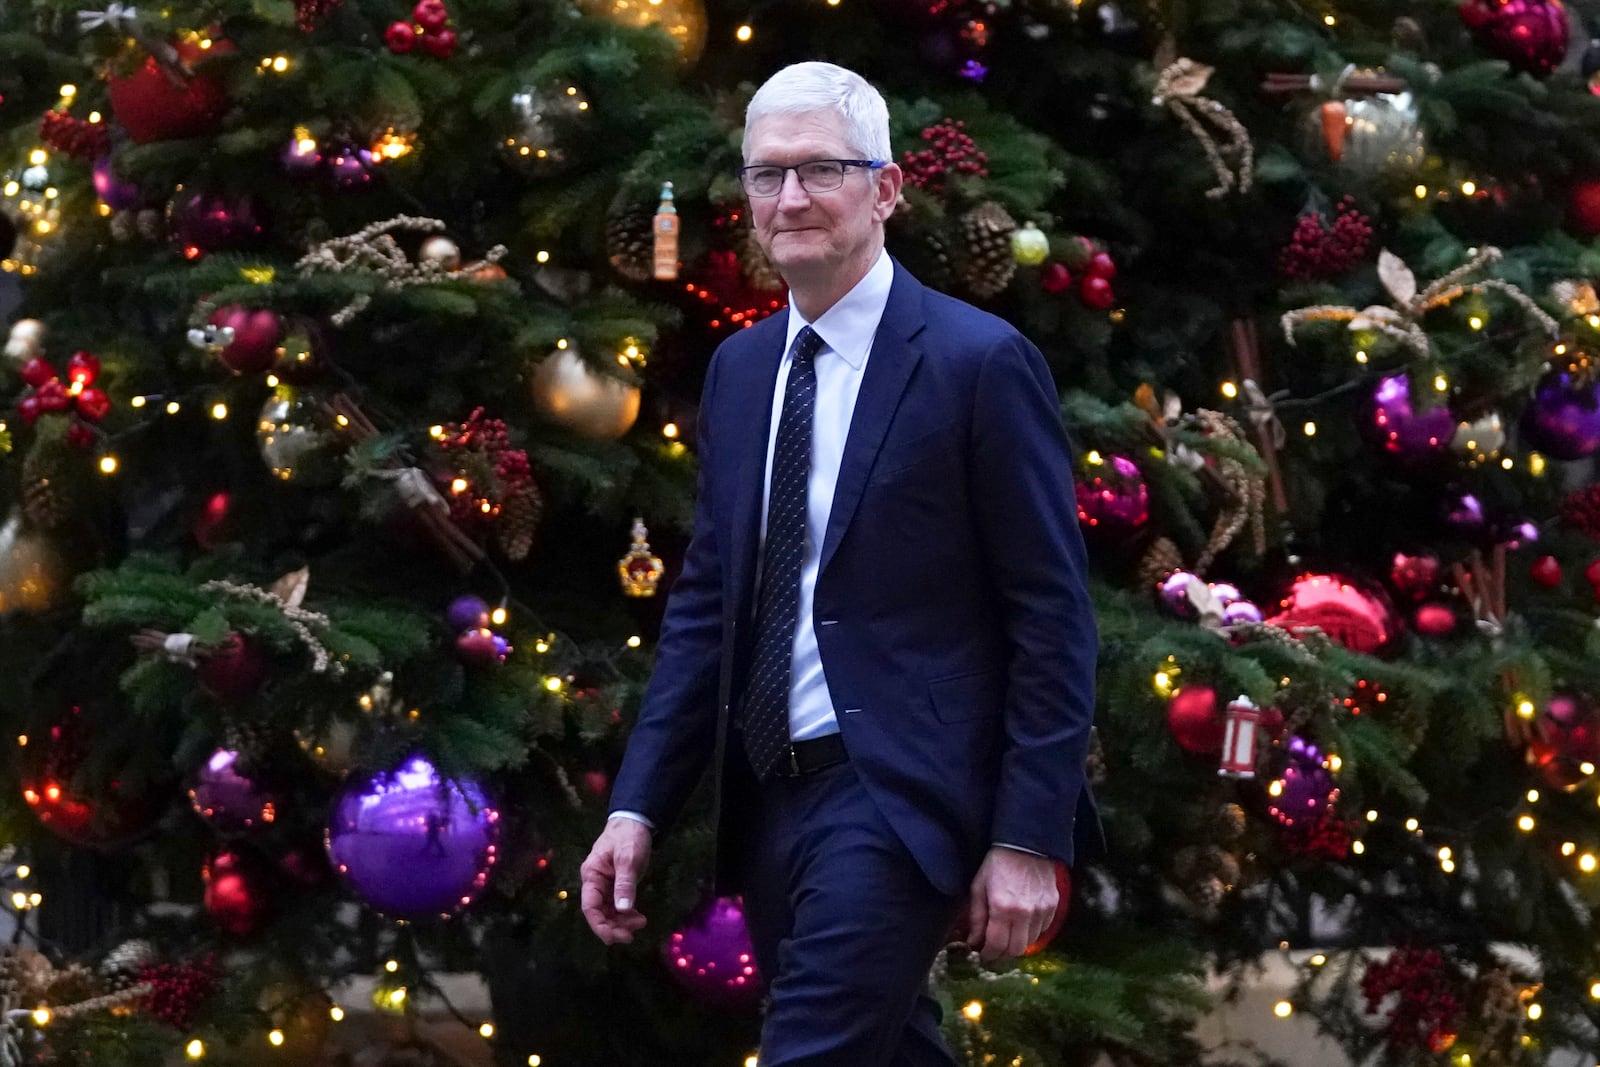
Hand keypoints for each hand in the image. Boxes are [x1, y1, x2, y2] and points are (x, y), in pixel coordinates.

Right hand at [580, 817, 652, 944]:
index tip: (614, 937)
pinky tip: (638, 917)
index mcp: (591, 875)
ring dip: (621, 922)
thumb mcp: (628, 858)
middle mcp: (595, 883)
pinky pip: (617, 906)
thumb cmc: (628, 837)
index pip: (590, 906)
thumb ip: (625, 883)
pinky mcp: (615, 885)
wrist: (635, 821)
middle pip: (598, 913)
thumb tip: (623, 909)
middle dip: (613, 926)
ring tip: (641, 923)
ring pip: (608, 911)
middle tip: (631, 935)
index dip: (599, 925)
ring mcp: (605, 885)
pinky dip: (626, 914)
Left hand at [962, 847, 1057, 962]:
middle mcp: (1025, 913)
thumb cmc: (998, 863)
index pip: (996, 945)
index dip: (987, 955)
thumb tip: (973, 942)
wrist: (1026, 844)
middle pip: (1015, 950)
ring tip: (1007, 935)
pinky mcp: (1053, 906)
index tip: (982, 954)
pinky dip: (1031, 932)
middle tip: (994, 950)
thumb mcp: (979, 887)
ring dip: (1016, 944)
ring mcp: (1041, 910)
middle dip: (1002, 954)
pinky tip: (1021, 923)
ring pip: (1030, 943)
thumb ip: (976, 918)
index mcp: (1002, 908)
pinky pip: (1042, 930)